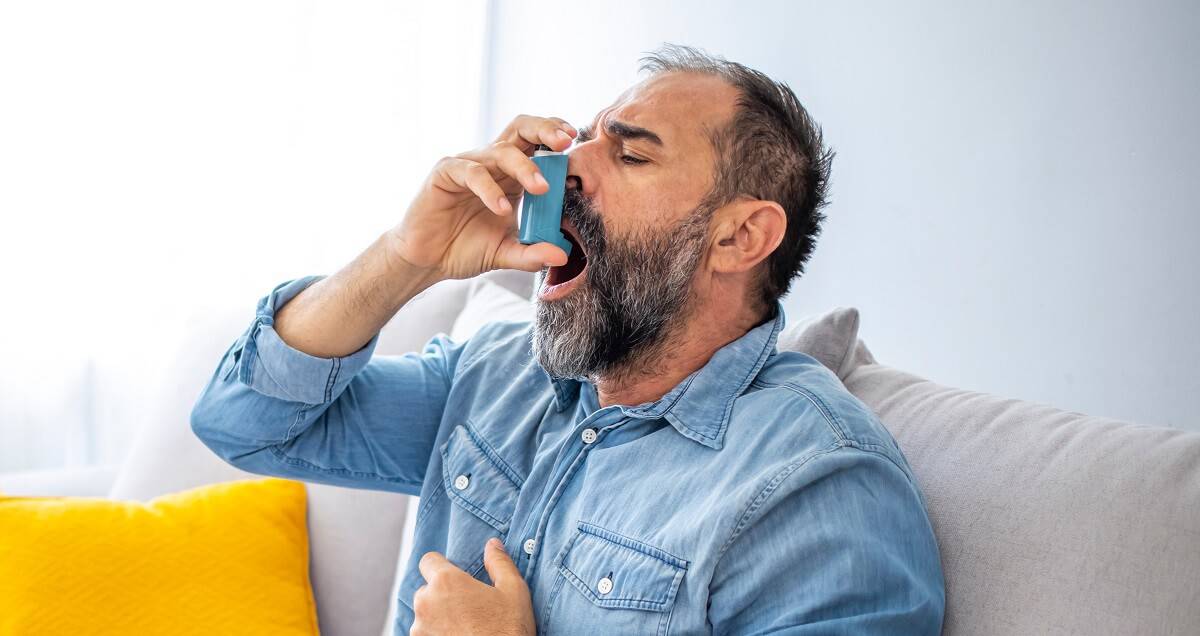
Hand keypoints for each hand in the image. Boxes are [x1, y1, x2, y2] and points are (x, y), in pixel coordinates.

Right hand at [390, 115, 576, 280]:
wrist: (427, 260)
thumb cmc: (465, 248)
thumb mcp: (506, 253)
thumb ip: (532, 253)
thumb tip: (561, 255)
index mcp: (510, 175)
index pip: (536, 142)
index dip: (555, 135)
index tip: (577, 141)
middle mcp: (491, 164)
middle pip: (520, 128)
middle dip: (545, 129)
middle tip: (565, 142)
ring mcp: (468, 165)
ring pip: (500, 150)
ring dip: (525, 167)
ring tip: (541, 189)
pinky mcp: (445, 174)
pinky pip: (472, 172)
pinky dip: (490, 189)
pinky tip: (501, 210)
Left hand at [411, 537, 536, 635]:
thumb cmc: (508, 629)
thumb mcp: (513, 590)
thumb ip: (499, 562)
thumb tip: (493, 545)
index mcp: (446, 581)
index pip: (428, 560)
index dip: (441, 565)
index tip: (455, 577)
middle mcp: (426, 602)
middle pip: (427, 589)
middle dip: (443, 595)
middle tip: (468, 606)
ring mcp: (419, 629)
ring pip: (425, 614)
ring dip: (438, 617)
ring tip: (465, 626)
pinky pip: (425, 634)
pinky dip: (436, 634)